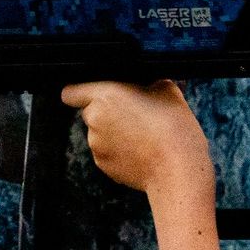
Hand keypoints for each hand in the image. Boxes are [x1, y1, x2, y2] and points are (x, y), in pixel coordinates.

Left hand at [60, 79, 212, 197]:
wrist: (178, 167)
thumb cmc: (173, 125)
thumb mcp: (167, 89)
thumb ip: (147, 81)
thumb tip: (148, 81)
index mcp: (104, 96)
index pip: (71, 92)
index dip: (79, 92)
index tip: (92, 94)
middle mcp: (94, 120)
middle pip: (90, 112)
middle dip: (106, 112)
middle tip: (134, 114)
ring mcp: (97, 145)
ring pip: (99, 134)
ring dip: (114, 133)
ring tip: (142, 135)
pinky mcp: (104, 165)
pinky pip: (107, 153)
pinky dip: (119, 151)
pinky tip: (141, 151)